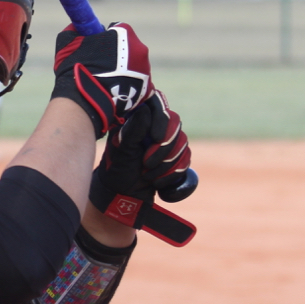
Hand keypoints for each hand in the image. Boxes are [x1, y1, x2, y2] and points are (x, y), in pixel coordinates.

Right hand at [50, 22, 153, 138]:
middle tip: (101, 65)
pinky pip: (138, 83)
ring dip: (123, 71)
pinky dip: (128, 86)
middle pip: (129, 48)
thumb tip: (76, 27)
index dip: (107, 37)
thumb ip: (75, 30)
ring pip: (134, 66)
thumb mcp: (68, 42)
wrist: (84, 100)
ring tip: (105, 81)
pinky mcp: (146, 90)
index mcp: (125, 34)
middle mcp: (140, 50)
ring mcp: (145, 71)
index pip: (119, 29)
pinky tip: (114, 91)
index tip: (97, 45)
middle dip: (118, 54)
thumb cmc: (76, 67)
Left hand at [91, 91, 190, 215]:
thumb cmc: (118, 171)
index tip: (154, 139)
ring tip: (147, 175)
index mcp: (138, 119)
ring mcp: (167, 141)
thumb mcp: (123, 150)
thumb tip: (146, 108)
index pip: (159, 106)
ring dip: (166, 164)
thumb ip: (134, 129)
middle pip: (175, 124)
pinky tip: (157, 182)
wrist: (124, 197)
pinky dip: (173, 172)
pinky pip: (186, 158)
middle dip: (163, 148)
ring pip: (183, 142)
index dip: (161, 120)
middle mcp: (154, 126)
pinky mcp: (175, 156)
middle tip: (146, 163)